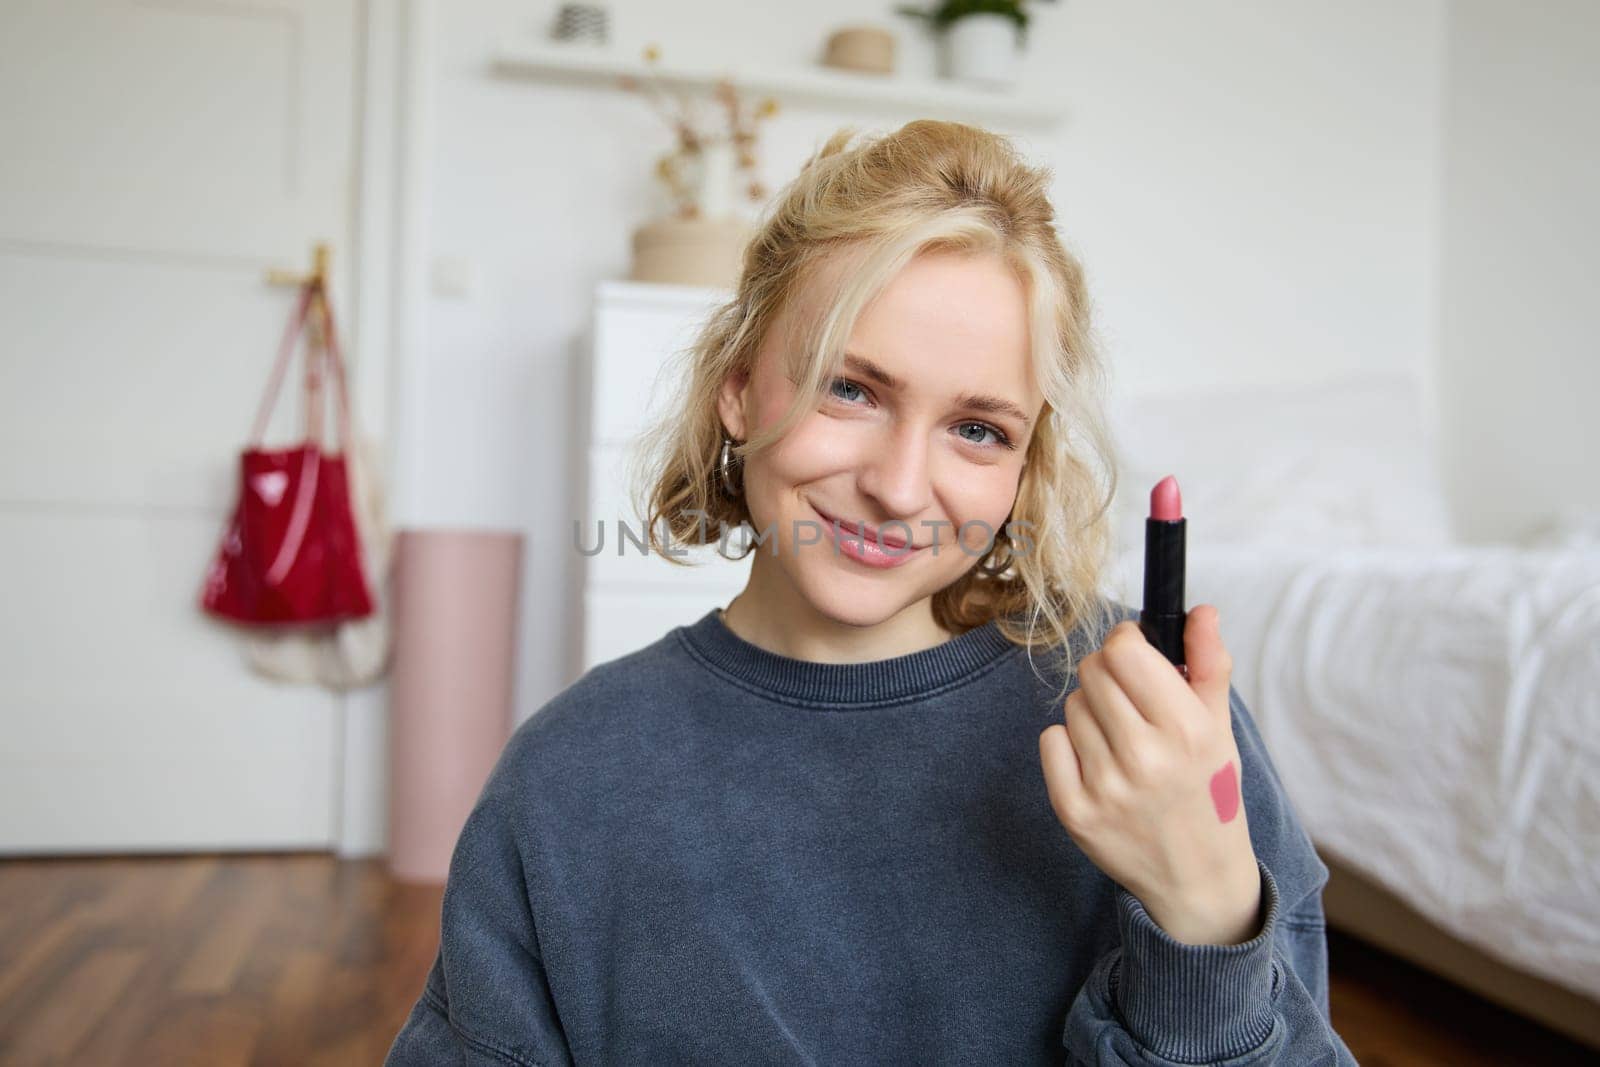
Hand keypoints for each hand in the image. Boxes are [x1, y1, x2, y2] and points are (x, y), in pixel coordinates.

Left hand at [1038, 605, 1261, 944]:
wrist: (1197, 877)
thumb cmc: (1208, 791)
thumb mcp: (1220, 728)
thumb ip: (1210, 664)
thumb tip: (1202, 611)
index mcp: (1186, 729)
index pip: (1124, 651)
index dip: (1126, 643)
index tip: (1135, 655)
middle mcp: (1145, 757)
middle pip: (1093, 671)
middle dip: (1109, 676)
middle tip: (1129, 703)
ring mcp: (1106, 787)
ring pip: (1072, 705)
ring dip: (1092, 713)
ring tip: (1121, 742)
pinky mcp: (1075, 811)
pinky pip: (1051, 741)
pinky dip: (1068, 746)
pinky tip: (1098, 765)